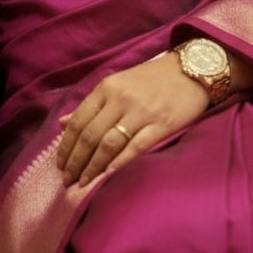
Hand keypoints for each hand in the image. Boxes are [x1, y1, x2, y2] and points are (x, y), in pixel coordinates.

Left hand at [57, 53, 209, 187]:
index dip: (66, 147)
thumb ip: (91, 105)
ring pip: (109, 144)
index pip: (78, 121)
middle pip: (90, 136)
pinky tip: (108, 175)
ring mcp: (141, 112)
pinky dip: (119, 162)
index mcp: (106, 88)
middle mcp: (120, 99)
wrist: (191, 70)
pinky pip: (136, 147)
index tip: (60, 165)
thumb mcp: (117, 84)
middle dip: (76, 162)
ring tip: (84, 183)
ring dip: (93, 167)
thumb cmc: (151, 79)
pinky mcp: (161, 124)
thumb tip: (62, 123)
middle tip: (68, 180)